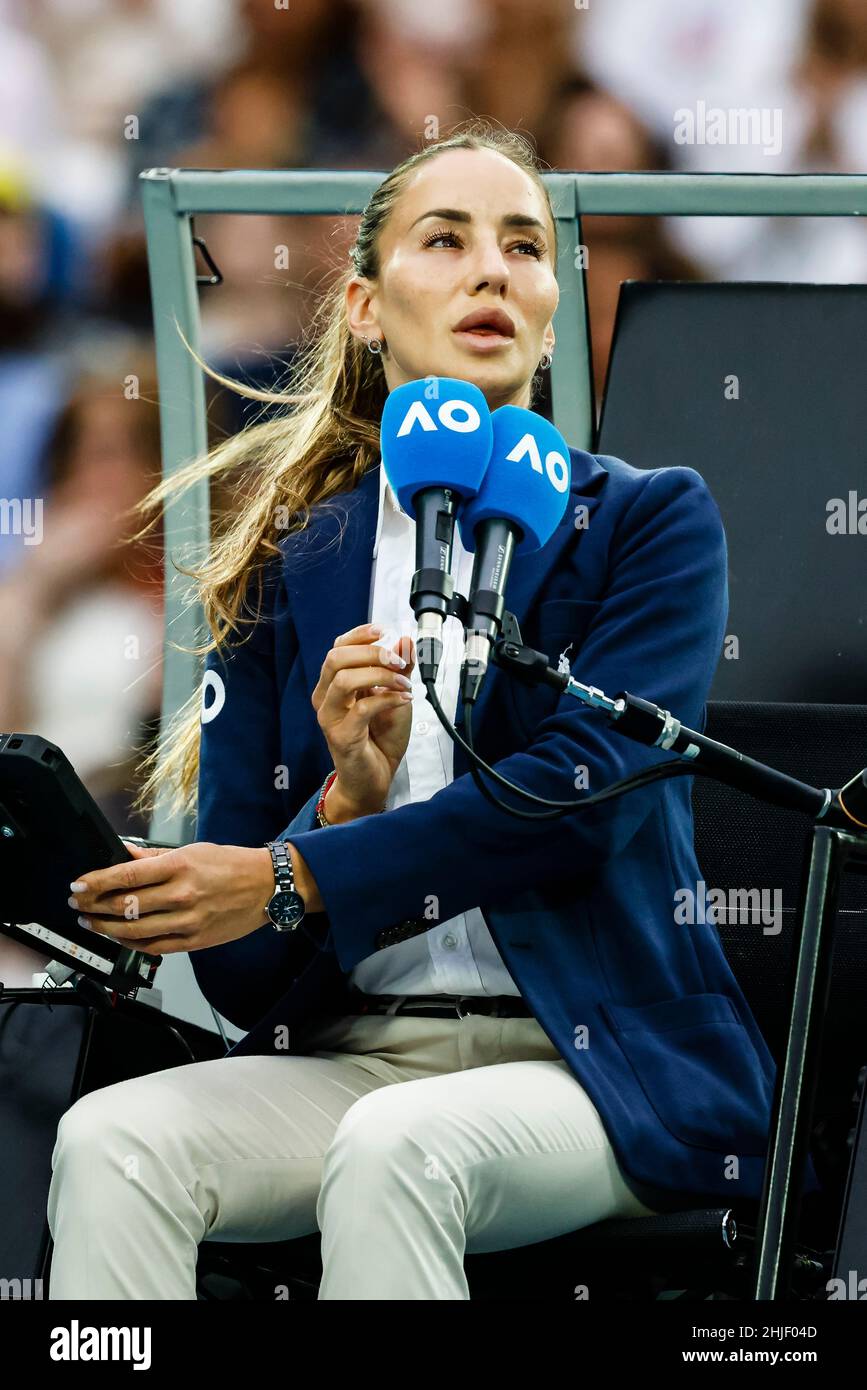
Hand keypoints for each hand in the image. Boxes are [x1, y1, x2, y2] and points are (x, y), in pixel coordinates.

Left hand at [67, 839, 282, 955]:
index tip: (79, 886)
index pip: (126, 875)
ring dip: (106, 928)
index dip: (96, 882)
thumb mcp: (192, 851)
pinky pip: (154, 947)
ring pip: (134, 930)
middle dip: (94, 907)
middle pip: (125, 905)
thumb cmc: (231, 865)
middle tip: (78, 906)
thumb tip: (123, 855)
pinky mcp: (194, 941)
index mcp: (180, 866)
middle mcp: (181, 895)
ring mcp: (187, 921)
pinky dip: (132, 943)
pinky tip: (120, 937)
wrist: (267, 887)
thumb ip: (154, 857)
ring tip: (91, 924)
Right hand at [312, 622, 415, 815]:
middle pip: (336, 658)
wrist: (376, 778)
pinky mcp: (341, 736)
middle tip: (399, 661)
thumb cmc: (380, 739)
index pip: (338, 648)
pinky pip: (362, 708)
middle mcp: (326, 698)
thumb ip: (399, 669)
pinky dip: (387, 699)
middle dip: (372, 653)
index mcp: (335, 684)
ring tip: (404, 684)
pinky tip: (404, 699)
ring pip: (344, 680)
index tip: (384, 631)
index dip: (359, 635)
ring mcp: (330, 717)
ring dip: (380, 676)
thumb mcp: (396, 695)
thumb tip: (404, 641)